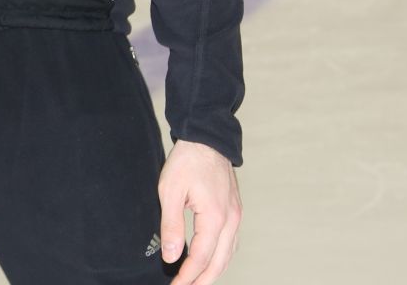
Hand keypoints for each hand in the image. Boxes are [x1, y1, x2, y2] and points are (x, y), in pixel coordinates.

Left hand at [159, 140, 240, 284]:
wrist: (206, 137)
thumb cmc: (188, 160)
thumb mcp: (170, 192)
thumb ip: (171, 226)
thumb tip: (171, 256)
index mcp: (215, 217)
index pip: (201, 257)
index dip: (187, 276)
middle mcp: (231, 220)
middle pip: (219, 262)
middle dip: (202, 280)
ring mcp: (236, 214)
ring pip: (229, 254)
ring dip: (214, 271)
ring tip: (197, 281)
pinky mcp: (235, 209)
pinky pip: (232, 242)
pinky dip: (222, 256)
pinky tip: (211, 260)